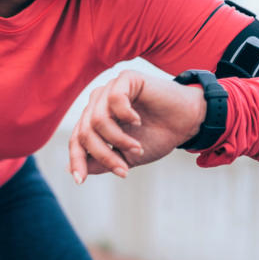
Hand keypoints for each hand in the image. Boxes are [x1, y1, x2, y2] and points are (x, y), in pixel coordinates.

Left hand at [67, 69, 205, 183]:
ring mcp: (110, 89)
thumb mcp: (125, 156)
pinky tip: (138, 122)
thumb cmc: (156, 137)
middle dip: (103, 155)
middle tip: (124, 170)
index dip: (77, 160)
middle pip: (85, 132)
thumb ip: (100, 161)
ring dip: (118, 140)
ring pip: (98, 120)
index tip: (80, 181)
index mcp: (94, 119)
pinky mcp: (126, 78)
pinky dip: (126, 116)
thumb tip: (71, 170)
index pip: (77, 139)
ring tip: (138, 148)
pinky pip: (114, 99)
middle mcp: (98, 103)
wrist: (187, 122)